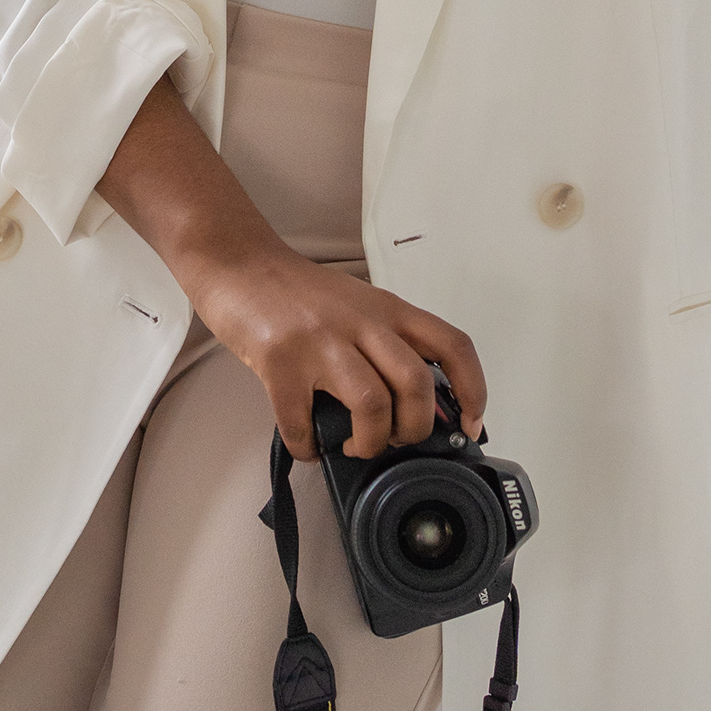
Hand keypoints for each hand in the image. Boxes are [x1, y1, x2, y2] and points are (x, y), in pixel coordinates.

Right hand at [187, 239, 486, 465]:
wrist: (237, 263)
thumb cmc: (297, 292)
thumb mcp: (357, 305)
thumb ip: (387, 341)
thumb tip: (415, 404)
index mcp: (388, 308)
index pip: (453, 346)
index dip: (473, 390)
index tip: (470, 425)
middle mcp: (361, 321)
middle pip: (416, 385)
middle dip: (413, 429)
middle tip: (394, 441)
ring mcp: (320, 341)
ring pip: (373, 405)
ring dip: (369, 442)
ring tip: (353, 446)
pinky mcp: (280, 361)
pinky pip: (303, 423)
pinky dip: (309, 447)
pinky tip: (307, 445)